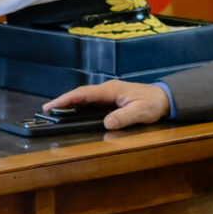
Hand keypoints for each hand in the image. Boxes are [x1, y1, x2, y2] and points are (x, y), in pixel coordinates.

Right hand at [43, 80, 168, 129]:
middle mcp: (107, 89)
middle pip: (80, 94)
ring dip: (70, 103)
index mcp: (111, 90)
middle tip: (47, 109)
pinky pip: (91, 101)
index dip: (67, 99)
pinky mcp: (111, 99)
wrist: (165, 97)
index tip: (53, 104)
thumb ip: (123, 117)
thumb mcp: (140, 112)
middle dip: (63, 100)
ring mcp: (109, 93)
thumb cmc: (154, 103)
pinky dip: (79, 105)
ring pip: (84, 97)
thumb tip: (106, 123)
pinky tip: (74, 112)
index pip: (84, 94)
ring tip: (55, 110)